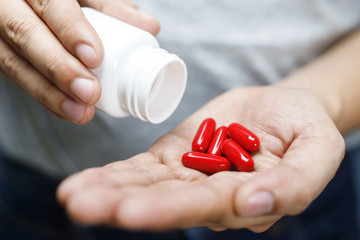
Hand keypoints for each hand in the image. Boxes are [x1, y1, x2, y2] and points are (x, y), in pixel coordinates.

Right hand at [0, 0, 158, 123]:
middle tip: (89, 93)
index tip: (94, 58)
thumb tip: (150, 27)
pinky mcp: (0, 51)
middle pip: (25, 34)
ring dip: (49, 93)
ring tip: (80, 112)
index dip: (71, 30)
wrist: (28, 0)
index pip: (50, 3)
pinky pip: (15, 75)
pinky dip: (43, 96)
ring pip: (13, 62)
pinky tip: (66, 110)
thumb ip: (111, 5)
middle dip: (59, 68)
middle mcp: (9, 5)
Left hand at [57, 86, 343, 231]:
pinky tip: (85, 182)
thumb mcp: (318, 151)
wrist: (284, 108)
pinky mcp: (174, 155)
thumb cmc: (305, 129)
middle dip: (122, 205)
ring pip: (145, 186)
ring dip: (107, 191)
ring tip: (71, 196)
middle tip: (81, 206)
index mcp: (245, 199)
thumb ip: (294, 183)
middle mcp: (211, 194)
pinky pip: (141, 168)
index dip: (168, 210)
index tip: (131, 211)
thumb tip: (255, 205)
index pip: (204, 208)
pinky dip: (114, 174)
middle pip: (164, 202)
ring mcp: (188, 175)